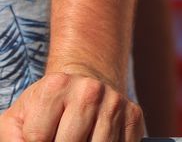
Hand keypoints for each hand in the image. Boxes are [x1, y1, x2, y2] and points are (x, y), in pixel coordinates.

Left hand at [0, 69, 142, 141]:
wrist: (86, 81)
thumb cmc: (47, 105)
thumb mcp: (19, 117)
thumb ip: (12, 139)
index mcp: (56, 86)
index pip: (37, 139)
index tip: (40, 139)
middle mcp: (90, 91)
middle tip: (60, 139)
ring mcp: (115, 103)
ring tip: (77, 139)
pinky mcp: (133, 114)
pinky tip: (93, 140)